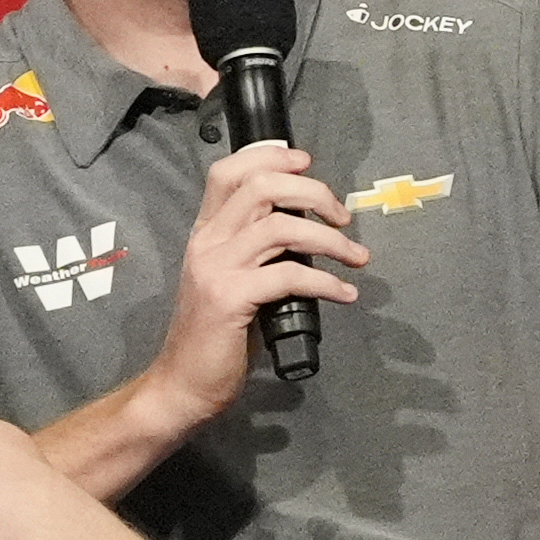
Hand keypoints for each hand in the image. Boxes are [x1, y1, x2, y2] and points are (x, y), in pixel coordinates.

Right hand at [147, 144, 369, 425]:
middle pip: (262, 187)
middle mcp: (207, 242)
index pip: (228, 172)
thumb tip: (305, 229)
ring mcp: (216, 268)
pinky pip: (289, 275)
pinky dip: (326, 281)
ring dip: (331, 238)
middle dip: (313, 192)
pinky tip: (344, 292)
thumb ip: (254, 249)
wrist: (182, 384)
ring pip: (282, 226)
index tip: (306, 162)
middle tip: (342, 215)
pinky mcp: (230, 299)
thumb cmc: (213, 334)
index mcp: (205, 232)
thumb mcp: (228, 278)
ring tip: (356, 256)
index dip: (270, 156)